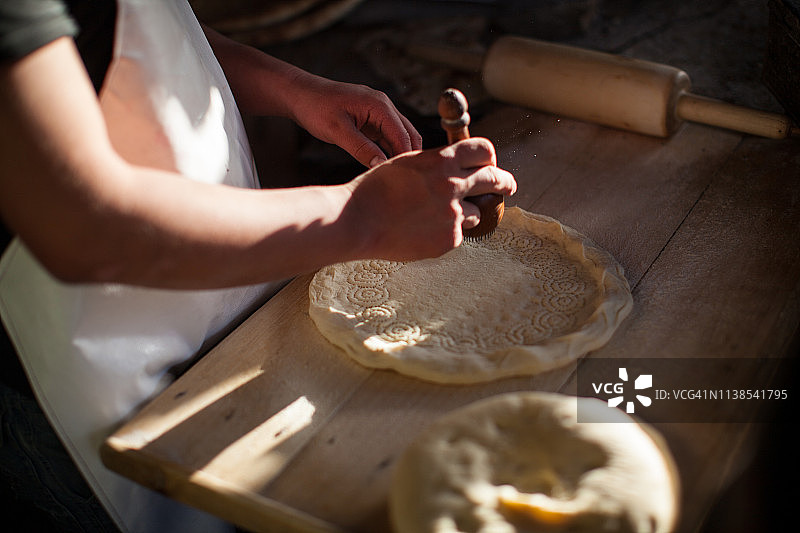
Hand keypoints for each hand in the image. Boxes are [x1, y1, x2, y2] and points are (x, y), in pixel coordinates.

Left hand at [287, 73, 422, 167]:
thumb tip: (382, 165)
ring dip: (397, 154)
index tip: (406, 179)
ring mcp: (378, 113)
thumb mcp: (338, 131)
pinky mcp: (370, 120)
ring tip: (396, 177)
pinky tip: (383, 166)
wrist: (300, 94)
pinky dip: (387, 150)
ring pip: (398, 137)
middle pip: (408, 135)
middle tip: (406, 181)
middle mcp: (384, 106)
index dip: (405, 157)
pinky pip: (385, 137)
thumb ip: (362, 149)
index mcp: (380, 105)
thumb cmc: (316, 108)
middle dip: (408, 156)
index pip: (403, 135)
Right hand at [343, 137, 516, 260]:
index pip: (483, 150)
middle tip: (508, 186)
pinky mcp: (448, 239)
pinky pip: (457, 235)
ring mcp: (453, 214)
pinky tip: (420, 232)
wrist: (357, 221)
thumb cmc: (374, 190)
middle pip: (495, 179)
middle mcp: (453, 184)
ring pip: (476, 212)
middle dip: (505, 182)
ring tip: (434, 217)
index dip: (488, 156)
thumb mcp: (407, 163)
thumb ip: (435, 163)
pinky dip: (444, 233)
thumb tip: (455, 165)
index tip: (490, 163)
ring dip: (464, 214)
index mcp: (442, 160)